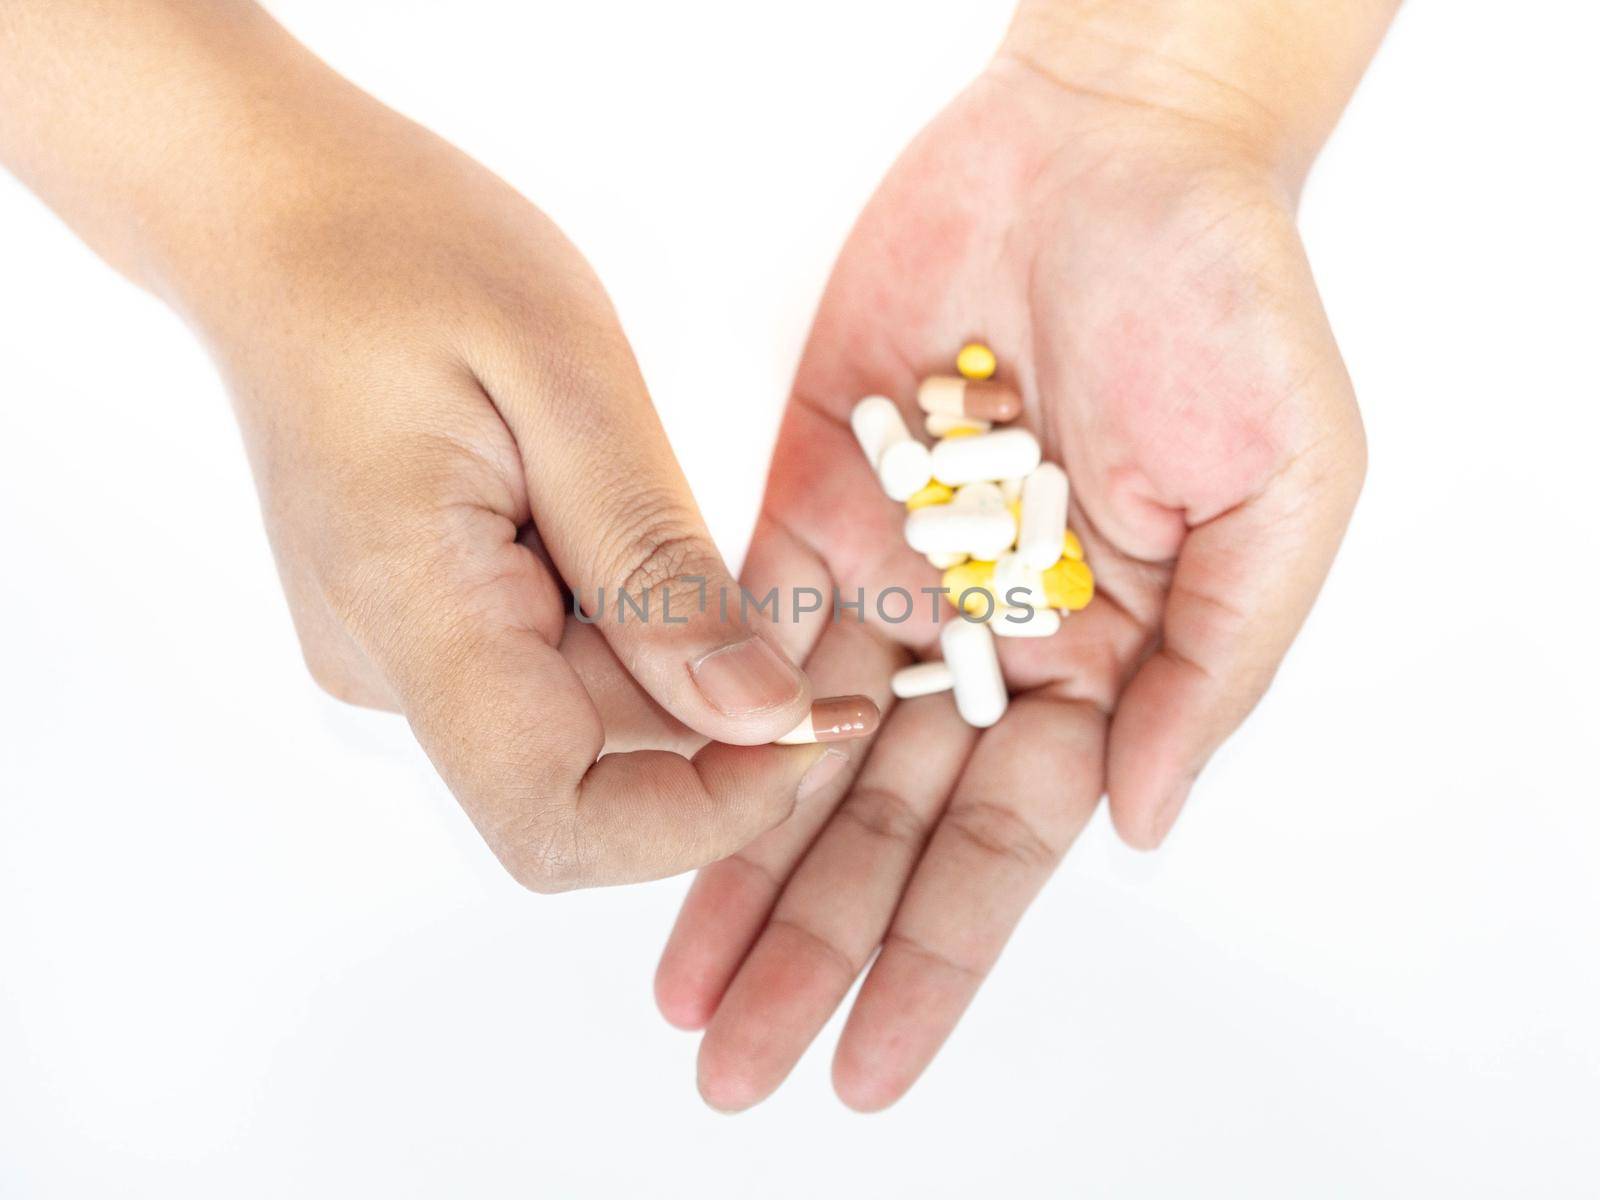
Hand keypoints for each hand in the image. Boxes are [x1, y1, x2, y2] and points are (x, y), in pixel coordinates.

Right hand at [158, 29, 852, 889]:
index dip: (705, 813)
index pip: (555, 822)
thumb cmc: (404, 256)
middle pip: (595, 768)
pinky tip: (635, 511)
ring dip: (681, 651)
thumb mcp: (567, 381)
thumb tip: (759, 716)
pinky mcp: (424, 625)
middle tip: (809, 590)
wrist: (277, 217)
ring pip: (589, 718)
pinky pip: (558, 665)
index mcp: (412, 613)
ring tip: (697, 509)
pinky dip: (634, 618)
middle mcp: (391, 669)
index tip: (813, 721)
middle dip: (722, 709)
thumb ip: (657, 564)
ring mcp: (400, 653)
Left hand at [655, 45, 1364, 1107]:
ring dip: (734, 864)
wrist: (1110, 140)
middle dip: (814, 946)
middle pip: (881, 829)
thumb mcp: (1283, 493)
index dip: (934, 963)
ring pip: (793, 751)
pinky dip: (696, 712)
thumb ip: (1211, 670)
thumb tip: (1138, 828)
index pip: (1002, 852)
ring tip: (678, 981)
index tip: (869, 1065)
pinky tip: (652, 802)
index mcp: (1098, 663)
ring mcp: (888, 571)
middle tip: (736, 1060)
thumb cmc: (1226, 303)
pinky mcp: (809, 491)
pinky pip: (739, 621)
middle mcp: (982, 639)